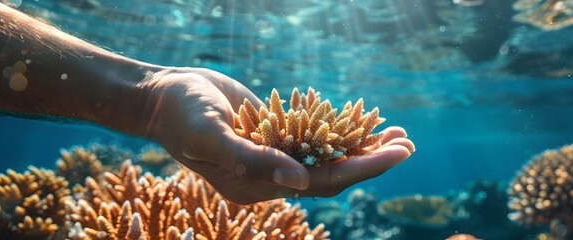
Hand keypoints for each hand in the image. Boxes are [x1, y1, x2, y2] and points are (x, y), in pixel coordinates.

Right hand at [136, 67, 414, 203]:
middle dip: (373, 159)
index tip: (397, 154)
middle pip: (333, 172)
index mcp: (257, 186)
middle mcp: (271, 176)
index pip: (322, 183)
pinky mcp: (276, 135)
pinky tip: (363, 120)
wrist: (162, 96)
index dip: (363, 169)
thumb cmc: (180, 115)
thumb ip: (252, 160)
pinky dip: (340, 128)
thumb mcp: (211, 136)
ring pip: (328, 154)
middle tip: (409, 143)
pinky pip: (315, 136)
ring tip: (398, 131)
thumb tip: (301, 183)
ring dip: (362, 143)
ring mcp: (274, 156)